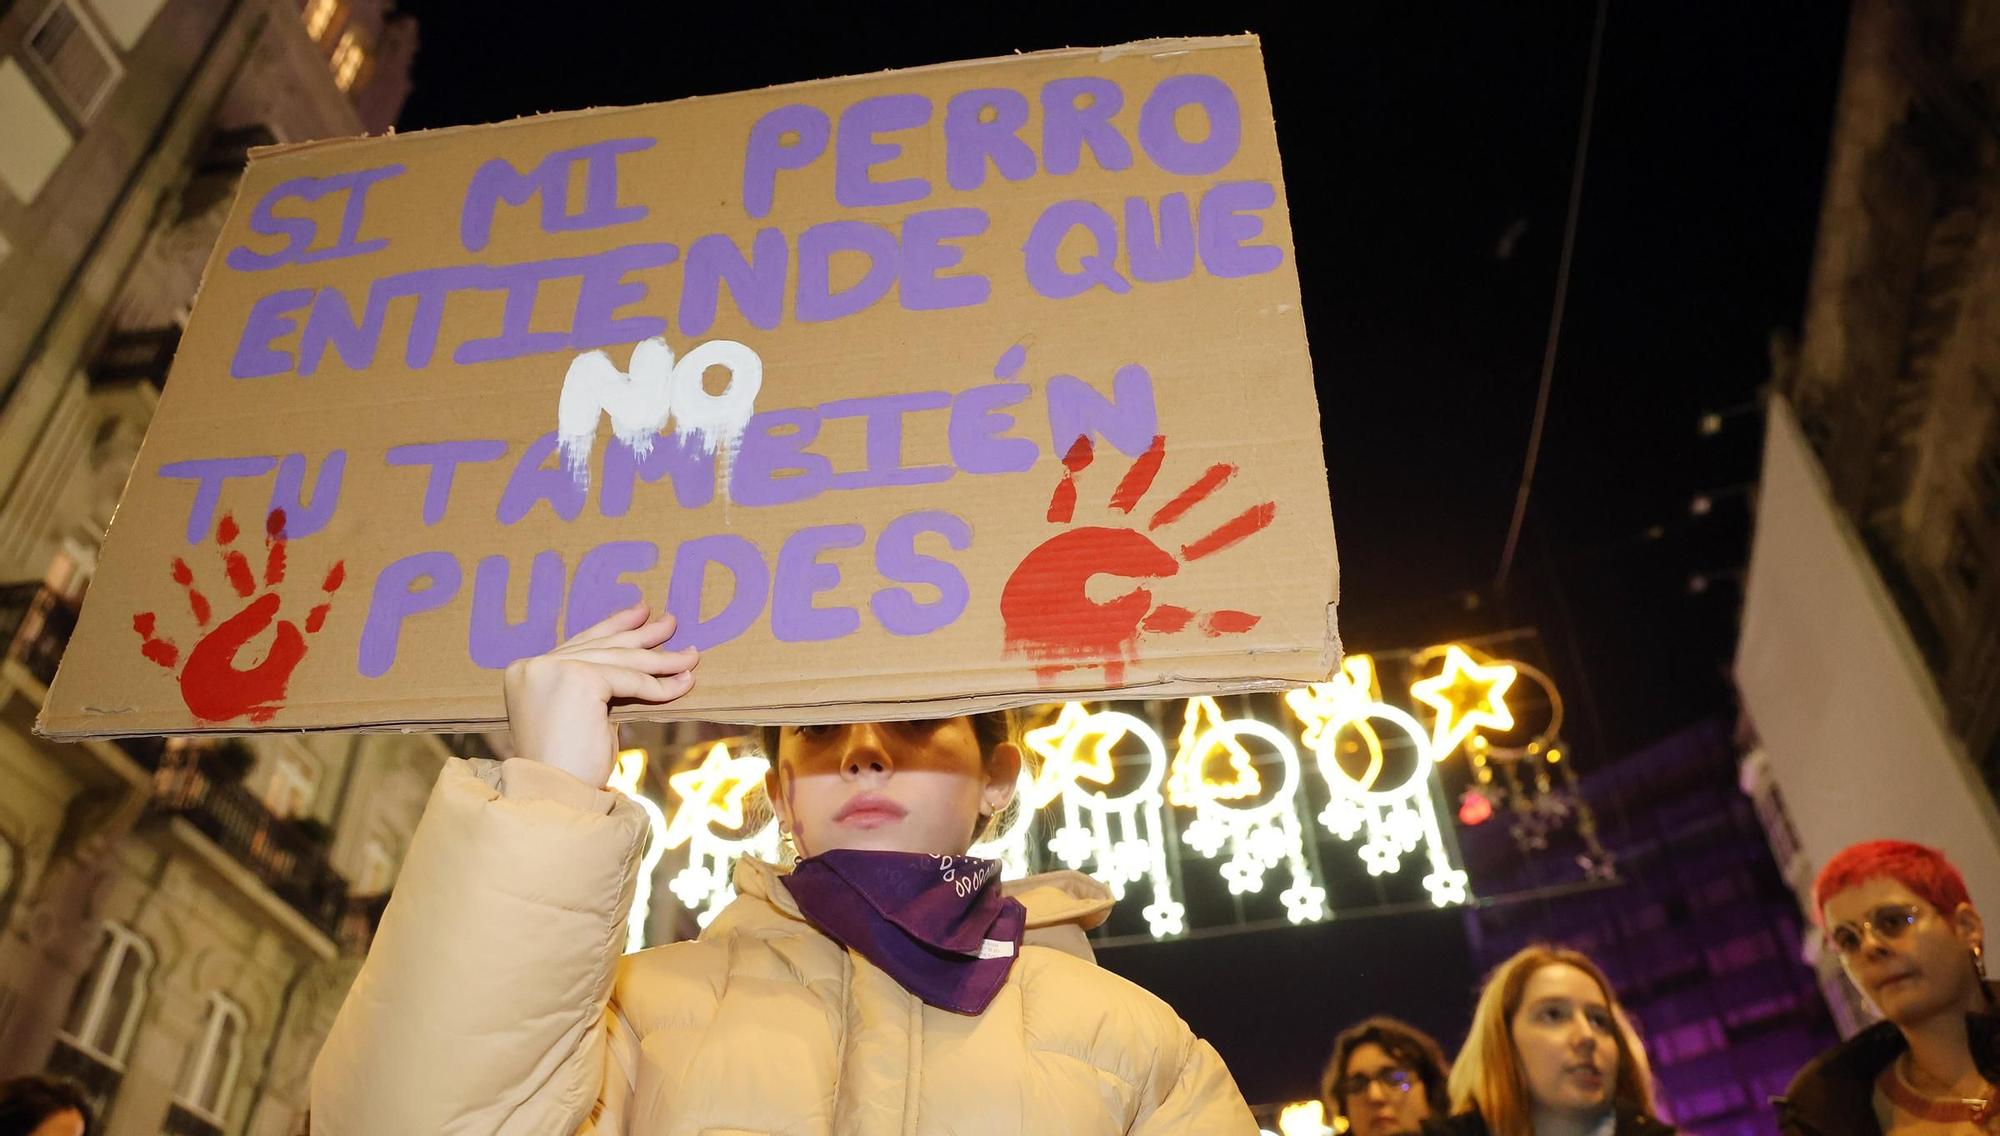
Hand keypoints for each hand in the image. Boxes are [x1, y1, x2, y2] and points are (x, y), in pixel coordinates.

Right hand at [502, 602, 697, 786]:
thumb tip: (634, 662)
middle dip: (640, 635)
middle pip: (600, 646)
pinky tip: (682, 684)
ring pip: (619, 660)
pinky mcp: (578, 678)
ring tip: (689, 656)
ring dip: (661, 660)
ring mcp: (553, 669)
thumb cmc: (569, 767)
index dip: (613, 628)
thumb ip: (591, 685)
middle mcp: (534, 665)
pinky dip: (659, 684)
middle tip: (669, 621)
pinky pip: (630, 678)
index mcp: (525, 672)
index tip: (640, 614)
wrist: (555, 796)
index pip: (579, 644)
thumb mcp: (579, 715)